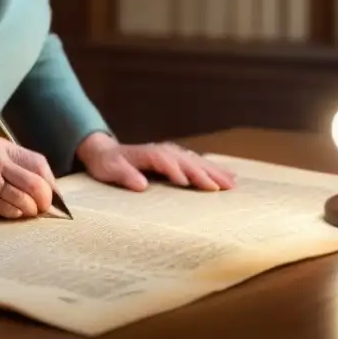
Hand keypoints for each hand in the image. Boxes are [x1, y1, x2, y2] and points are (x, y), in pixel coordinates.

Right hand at [0, 138, 56, 219]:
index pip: (39, 164)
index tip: (54, 197)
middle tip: (43, 210)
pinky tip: (2, 210)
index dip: (51, 184)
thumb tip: (50, 192)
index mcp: (4, 148)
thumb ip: (18, 168)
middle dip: (44, 202)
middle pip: (35, 185)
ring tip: (21, 211)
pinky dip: (10, 214)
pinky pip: (7, 211)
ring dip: (27, 211)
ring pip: (24, 201)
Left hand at [76, 133, 235, 191]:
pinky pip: (196, 162)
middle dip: (206, 172)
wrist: (104, 152)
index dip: (179, 171)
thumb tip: (141, 185)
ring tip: (233, 182)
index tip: (191, 183)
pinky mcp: (174, 158)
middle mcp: (162, 151)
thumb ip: (125, 175)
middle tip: (225, 187)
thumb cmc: (107, 164)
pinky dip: (212, 168)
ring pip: (196, 160)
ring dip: (214, 170)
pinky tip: (226, 174)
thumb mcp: (110, 170)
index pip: (167, 161)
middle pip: (187, 161)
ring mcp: (170, 153)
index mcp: (148, 153)